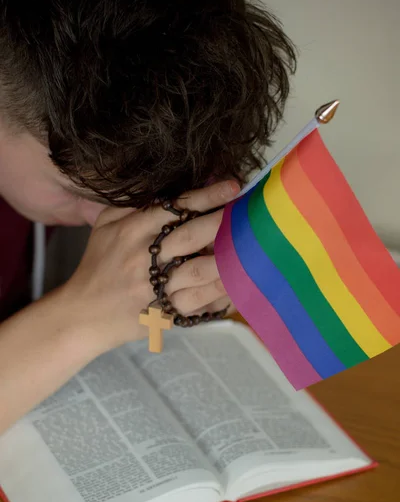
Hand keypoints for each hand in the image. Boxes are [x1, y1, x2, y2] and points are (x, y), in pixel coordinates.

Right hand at [60, 180, 238, 354]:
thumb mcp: (105, 227)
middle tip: (249, 214)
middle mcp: (142, 258)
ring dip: (228, 259)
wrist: (84, 314)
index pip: (173, 208)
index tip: (232, 187)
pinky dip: (221, 293)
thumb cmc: (98, 265)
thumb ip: (134, 206)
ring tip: (253, 247)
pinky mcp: (164, 313)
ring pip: (198, 272)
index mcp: (129, 231)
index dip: (206, 196)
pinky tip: (241, 282)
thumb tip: (173, 191)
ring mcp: (154, 288)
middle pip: (191, 236)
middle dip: (223, 223)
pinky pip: (199, 303)